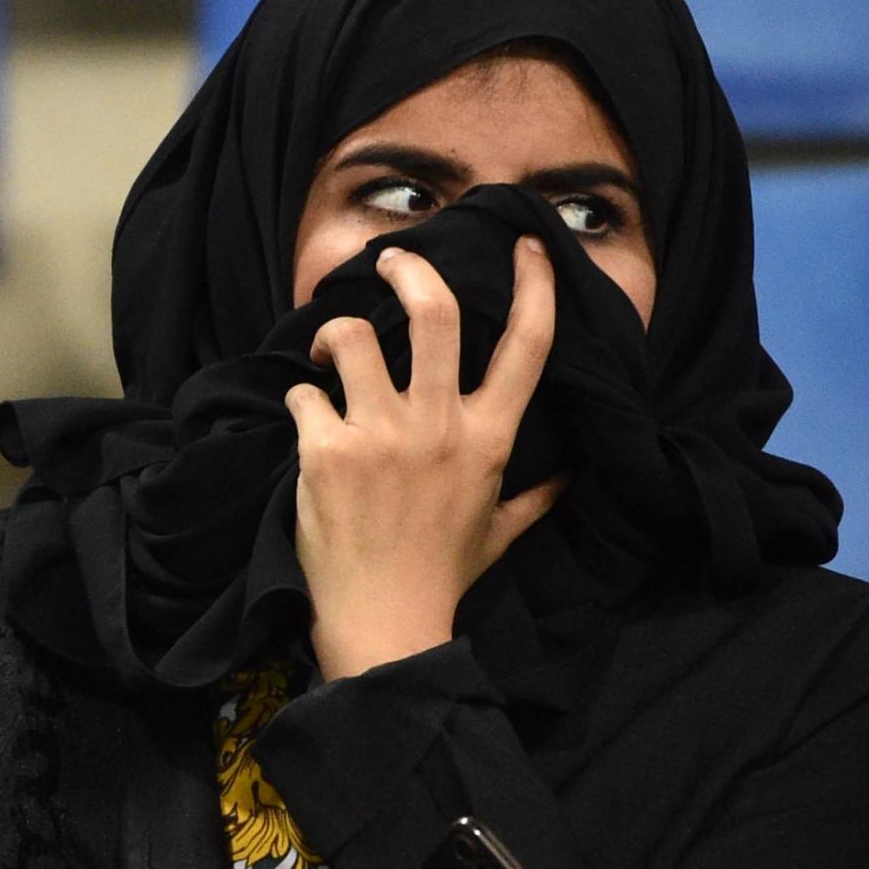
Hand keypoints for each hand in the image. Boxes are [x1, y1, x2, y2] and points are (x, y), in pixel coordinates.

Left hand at [284, 238, 563, 680]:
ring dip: (333, 333)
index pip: (528, 345)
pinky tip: (302, 421)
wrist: (386, 623)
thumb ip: (535, 496)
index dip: (533, 285)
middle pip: (435, 311)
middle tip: (389, 260)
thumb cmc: (442, 577)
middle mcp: (440, 426)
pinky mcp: (326, 453)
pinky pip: (303, 395)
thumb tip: (569, 476)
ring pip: (354, 338)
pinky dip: (298, 399)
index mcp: (489, 438)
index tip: (526, 245)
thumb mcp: (502, 534)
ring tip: (325, 350)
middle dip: (408, 268)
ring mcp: (381, 436)